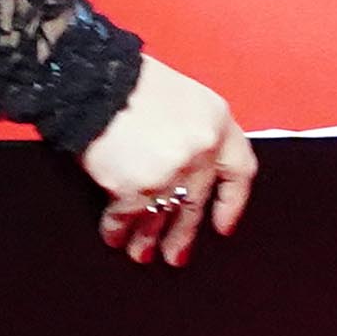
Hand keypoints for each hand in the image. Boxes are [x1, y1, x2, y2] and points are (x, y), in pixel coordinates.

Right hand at [78, 58, 251, 265]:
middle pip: (197, 204)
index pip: (240, 172)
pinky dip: (118, 230)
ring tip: (141, 254)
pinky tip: (114, 237)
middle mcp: (201, 152)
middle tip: (177, 256)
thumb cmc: (133, 82)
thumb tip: (187, 173)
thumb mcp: (184, 98)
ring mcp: (170, 173)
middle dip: (184, 235)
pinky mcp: (135, 188)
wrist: (96, 79)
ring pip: (162, 218)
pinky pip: (127, 218)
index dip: (232, 203)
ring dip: (149, 241)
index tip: (223, 226)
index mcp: (217, 123)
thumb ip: (194, 132)